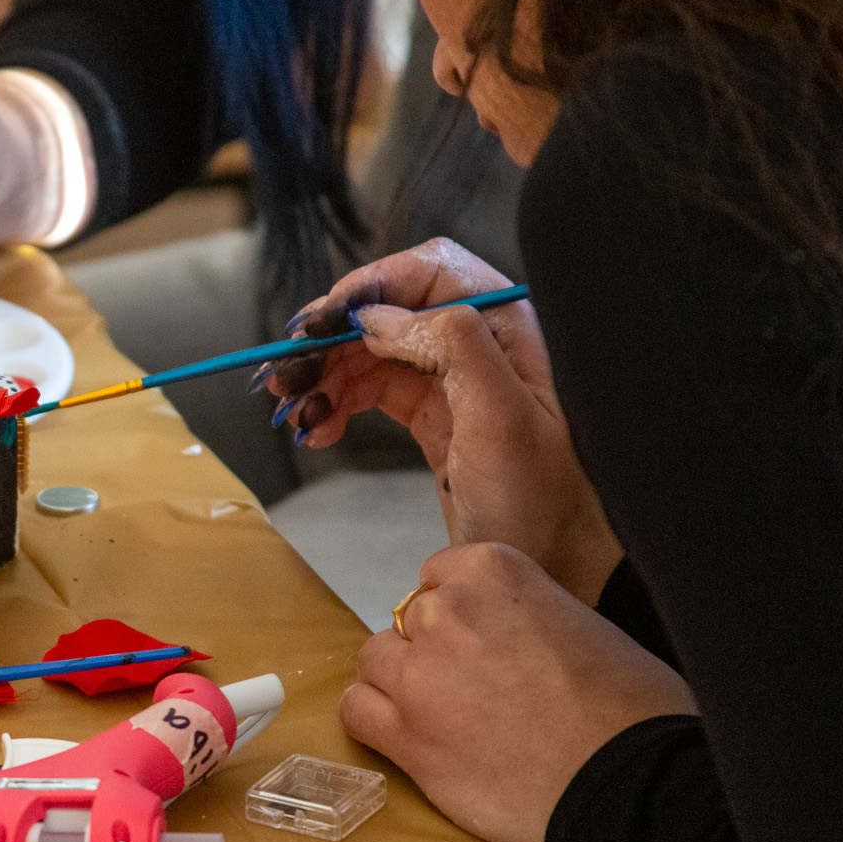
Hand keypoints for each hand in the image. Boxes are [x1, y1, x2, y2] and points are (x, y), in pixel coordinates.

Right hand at [267, 238, 620, 603]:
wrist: (559, 568)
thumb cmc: (544, 501)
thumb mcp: (501, 418)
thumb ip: (449, 346)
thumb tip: (378, 317)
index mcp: (509, 327)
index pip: (429, 273)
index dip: (368, 288)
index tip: (319, 325)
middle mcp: (482, 343)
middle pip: (389, 311)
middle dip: (331, 338)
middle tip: (283, 374)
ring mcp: (454, 380)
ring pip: (372, 351)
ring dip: (324, 374)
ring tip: (292, 410)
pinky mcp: (434, 417)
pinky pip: (372, 391)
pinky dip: (336, 403)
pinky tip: (316, 429)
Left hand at [345, 542, 697, 841]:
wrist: (631, 783)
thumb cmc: (632, 706)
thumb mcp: (584, 621)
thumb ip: (524, 612)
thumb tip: (504, 631)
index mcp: (493, 571)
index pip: (440, 574)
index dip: (461, 613)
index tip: (484, 641)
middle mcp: (445, 612)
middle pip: (408, 620)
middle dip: (433, 649)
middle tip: (474, 688)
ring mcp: (417, 673)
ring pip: (375, 662)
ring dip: (401, 683)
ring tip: (445, 715)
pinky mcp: (404, 734)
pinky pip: (356, 711)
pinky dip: (376, 721)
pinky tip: (413, 739)